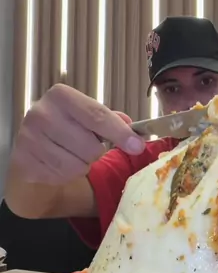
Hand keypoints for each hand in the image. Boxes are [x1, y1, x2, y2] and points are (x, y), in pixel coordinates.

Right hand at [11, 84, 144, 183]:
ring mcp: (29, 138)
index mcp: (61, 96)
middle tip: (85, 147)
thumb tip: (132, 128)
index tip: (137, 146)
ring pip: (77, 165)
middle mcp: (41, 113)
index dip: (120, 133)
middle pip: (90, 146)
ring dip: (81, 166)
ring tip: (70, 156)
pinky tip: (57, 165)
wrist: (31, 151)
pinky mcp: (24, 162)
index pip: (97, 116)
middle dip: (95, 152)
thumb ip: (110, 119)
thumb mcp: (87, 118)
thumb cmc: (66, 131)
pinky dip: (66, 176)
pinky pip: (62, 176)